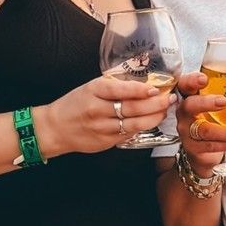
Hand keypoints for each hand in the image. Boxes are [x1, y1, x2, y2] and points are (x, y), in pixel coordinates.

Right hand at [36, 76, 173, 156]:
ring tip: (164, 111)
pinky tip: (151, 121)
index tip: (156, 89)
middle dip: (155, 104)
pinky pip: (128, 135)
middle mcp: (98, 110)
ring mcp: (102, 128)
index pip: (120, 90)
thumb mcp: (92, 87)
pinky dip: (142, 128)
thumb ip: (114, 85)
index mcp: (94, 91)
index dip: (140, 90)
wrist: (55, 128)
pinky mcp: (105, 142)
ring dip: (153, 118)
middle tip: (169, 99)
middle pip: (131, 108)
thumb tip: (143, 83)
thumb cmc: (75, 103)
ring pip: (134, 124)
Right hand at [175, 71, 225, 175]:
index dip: (191, 81)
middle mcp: (184, 112)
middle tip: (223, 101)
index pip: (184, 84)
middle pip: (190, 105)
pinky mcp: (193, 147)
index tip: (204, 79)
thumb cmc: (209, 117)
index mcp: (188, 95)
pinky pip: (211, 146)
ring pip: (205, 130)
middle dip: (206, 103)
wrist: (201, 146)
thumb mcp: (212, 101)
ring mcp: (187, 130)